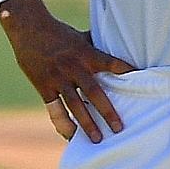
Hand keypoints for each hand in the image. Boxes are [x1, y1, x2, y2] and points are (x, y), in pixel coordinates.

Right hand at [0, 0, 136, 142]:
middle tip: (119, 128)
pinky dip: (63, 123)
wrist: (29, 29)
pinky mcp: (44, 88)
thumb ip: (99, 46)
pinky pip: (54, 109)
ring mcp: (58, 79)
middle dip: (107, 111)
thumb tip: (123, 47)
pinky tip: (71, 135)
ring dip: (86, 123)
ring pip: (74, 105)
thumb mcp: (82, 36)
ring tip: (98, 139)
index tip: (140, 80)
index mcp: (87, 53)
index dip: (125, 70)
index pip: (111, 63)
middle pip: (94, 92)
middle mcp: (74, 68)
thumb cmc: (61, 33)